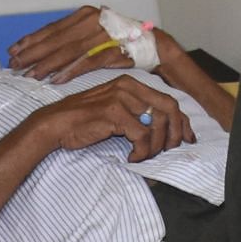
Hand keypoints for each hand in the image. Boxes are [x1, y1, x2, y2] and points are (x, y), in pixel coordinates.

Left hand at [8, 5, 184, 82]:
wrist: (150, 44)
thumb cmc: (119, 40)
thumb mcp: (93, 32)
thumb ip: (71, 37)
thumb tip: (43, 47)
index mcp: (84, 15)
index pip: (52, 28)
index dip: (31, 40)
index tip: (14, 50)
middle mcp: (91, 21)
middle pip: (55, 40)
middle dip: (33, 54)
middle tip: (15, 66)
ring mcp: (102, 36)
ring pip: (67, 52)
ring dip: (47, 65)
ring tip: (30, 75)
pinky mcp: (112, 51)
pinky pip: (86, 63)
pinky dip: (69, 72)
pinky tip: (55, 79)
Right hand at [33, 75, 193, 163]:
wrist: (55, 123)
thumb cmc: (83, 121)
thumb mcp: (114, 109)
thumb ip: (136, 112)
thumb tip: (162, 128)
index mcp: (131, 84)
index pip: (169, 100)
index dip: (182, 121)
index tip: (185, 138)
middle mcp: (129, 87)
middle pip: (171, 108)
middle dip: (175, 133)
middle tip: (167, 151)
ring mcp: (121, 98)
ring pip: (158, 123)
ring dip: (156, 146)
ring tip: (144, 156)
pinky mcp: (114, 113)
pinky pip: (142, 136)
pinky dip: (141, 152)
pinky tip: (131, 157)